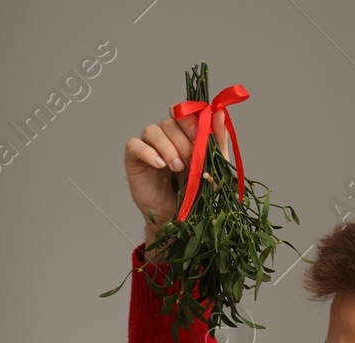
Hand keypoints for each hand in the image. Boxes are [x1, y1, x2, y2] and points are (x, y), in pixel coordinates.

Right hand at [124, 109, 232, 257]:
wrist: (176, 218)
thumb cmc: (194, 193)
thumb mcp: (213, 167)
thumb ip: (217, 141)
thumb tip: (220, 114)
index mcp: (184, 133)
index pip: (184, 111)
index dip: (190, 119)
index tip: (198, 136)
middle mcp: (166, 136)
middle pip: (169, 121)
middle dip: (182, 141)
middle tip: (189, 162)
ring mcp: (149, 146)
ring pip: (152, 130)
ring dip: (167, 147)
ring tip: (176, 168)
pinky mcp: (134, 159)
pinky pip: (134, 144)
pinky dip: (147, 153)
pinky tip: (159, 166)